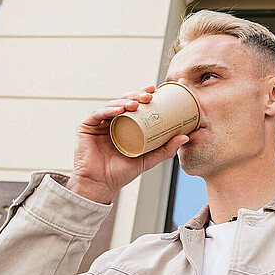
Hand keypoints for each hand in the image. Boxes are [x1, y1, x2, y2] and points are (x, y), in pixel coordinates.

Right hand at [66, 85, 188, 203]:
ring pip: (113, 104)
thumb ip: (167, 149)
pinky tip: (119, 110)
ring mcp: (99, 122)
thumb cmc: (122, 173)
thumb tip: (188, 136)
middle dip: (137, 94)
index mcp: (125, 124)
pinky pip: (98, 114)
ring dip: (125, 100)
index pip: (136, 104)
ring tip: (137, 103)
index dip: (145, 93)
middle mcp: (112, 120)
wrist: (101, 185)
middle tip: (150, 95)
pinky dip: (109, 109)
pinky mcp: (86, 126)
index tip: (158, 88)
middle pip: (125, 100)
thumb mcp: (149, 159)